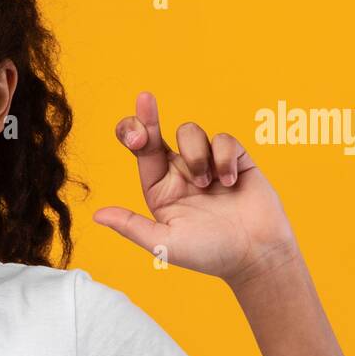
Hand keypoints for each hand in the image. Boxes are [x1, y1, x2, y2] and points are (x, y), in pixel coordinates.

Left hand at [94, 91, 298, 287]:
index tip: (136, 132)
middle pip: (157, 133)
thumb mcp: (165, 243)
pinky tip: (231, 183)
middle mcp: (180, 172)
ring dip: (197, 155)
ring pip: (190, 132)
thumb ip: (131, 226)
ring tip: (208, 184)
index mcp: (159, 189)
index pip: (140, 153)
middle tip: (144, 99)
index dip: (132, 132)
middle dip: (148, 117)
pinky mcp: (235, 159)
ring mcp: (207, 163)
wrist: (257, 255)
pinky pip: (224, 139)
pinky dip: (225, 158)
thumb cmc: (210, 254)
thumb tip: (97, 215)